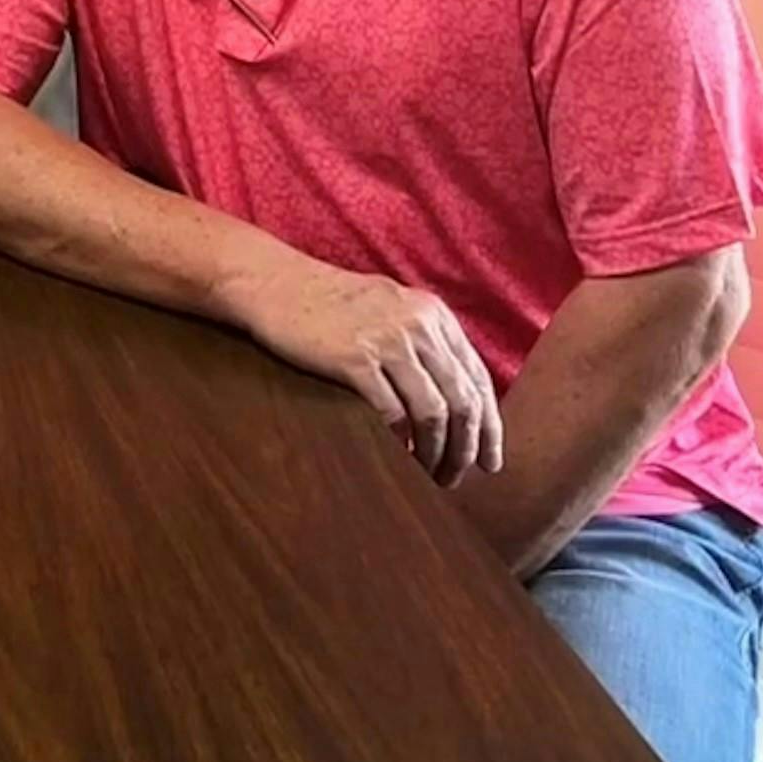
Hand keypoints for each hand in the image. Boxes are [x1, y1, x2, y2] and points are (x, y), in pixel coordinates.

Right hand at [225, 254, 503, 484]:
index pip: (478, 380)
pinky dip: (402, 443)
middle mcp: (419, 325)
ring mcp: (387, 340)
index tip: (489, 462)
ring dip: (437, 453)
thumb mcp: (390, 307)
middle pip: (462, 401)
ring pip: (434, 412)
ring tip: (431, 476)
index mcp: (433, 314)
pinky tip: (400, 458)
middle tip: (457, 479)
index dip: (489, 427)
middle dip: (466, 449)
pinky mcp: (355, 359)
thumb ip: (425, 341)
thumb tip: (456, 399)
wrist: (274, 282)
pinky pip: (393, 413)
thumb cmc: (329, 302)